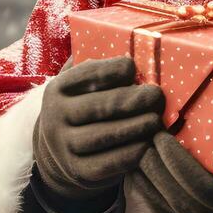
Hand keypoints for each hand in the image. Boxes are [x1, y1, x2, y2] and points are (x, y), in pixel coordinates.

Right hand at [32, 56, 165, 212]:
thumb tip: (125, 41)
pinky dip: (131, 153)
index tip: (133, 67)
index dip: (110, 70)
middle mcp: (55, 117)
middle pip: (98, 107)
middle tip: (157, 96)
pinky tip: (147, 144)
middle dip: (131, 100)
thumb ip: (97, 68)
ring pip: (104, 136)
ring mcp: (65, 147)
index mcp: (58, 89)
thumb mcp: (80, 85)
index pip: (85, 75)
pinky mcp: (79, 172)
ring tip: (155, 120)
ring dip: (135, 127)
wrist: (60, 152)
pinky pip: (108, 163)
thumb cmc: (83, 106)